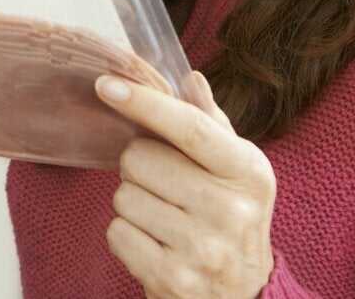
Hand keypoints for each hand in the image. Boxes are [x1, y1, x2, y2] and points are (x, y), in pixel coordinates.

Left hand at [95, 71, 275, 298]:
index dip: (145, 103)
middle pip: (140, 158)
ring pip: (124, 195)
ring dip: (133, 202)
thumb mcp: (236, 170)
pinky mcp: (171, 278)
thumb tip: (189, 78)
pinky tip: (155, 243)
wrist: (244, 297)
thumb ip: (210, 124)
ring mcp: (201, 248)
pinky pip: (116, 232)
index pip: (190, 128)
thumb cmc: (232, 219)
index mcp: (247, 171)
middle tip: (163, 184)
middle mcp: (229, 210)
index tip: (106, 85)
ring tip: (163, 217)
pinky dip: (126, 235)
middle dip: (139, 165)